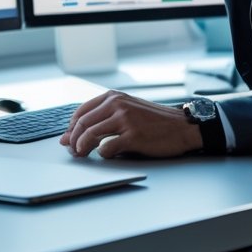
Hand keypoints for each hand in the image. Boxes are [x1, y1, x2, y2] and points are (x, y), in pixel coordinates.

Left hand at [60, 91, 202, 158]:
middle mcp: (117, 104)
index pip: (81, 111)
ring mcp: (126, 119)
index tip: (68, 139)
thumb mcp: (128, 108)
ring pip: (90, 135)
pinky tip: (105, 155)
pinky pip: (107, 148)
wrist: (182, 127)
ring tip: (82, 155)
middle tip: (72, 151)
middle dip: (73, 140)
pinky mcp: (134, 136)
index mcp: (113, 96)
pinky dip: (102, 154)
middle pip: (82, 123)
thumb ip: (106, 116)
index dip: (71, 128)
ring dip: (81, 148)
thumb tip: (76, 133)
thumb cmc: (154, 121)